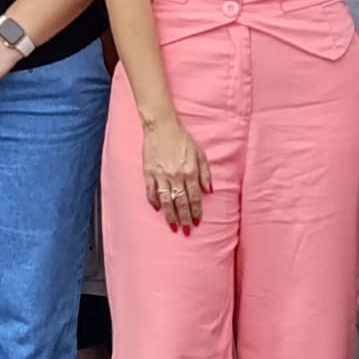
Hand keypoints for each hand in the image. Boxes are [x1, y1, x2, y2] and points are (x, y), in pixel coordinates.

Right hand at [140, 110, 208, 230]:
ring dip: (170, 215)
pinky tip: (156, 209)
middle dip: (184, 219)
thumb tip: (209, 190)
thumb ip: (205, 173)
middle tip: (186, 231)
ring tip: (172, 226)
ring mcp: (161, 175)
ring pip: (167, 200)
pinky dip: (153, 200)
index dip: (196, 212)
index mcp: (190, 172)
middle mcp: (176, 176)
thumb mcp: (200, 153)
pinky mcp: (148, 172)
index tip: (196, 222)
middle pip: (181, 202)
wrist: (161, 127)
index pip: (194, 197)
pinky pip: (150, 190)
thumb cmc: (182, 139)